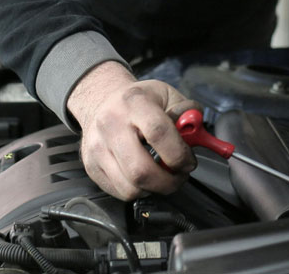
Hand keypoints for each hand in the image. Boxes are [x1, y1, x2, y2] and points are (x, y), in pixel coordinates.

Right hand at [67, 61, 199, 199]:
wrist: (103, 100)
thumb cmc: (139, 100)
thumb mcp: (167, 95)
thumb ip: (188, 114)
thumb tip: (197, 134)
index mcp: (133, 102)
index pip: (158, 133)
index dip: (179, 154)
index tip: (188, 161)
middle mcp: (111, 124)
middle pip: (141, 170)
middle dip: (168, 182)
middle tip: (179, 175)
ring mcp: (97, 147)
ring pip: (130, 188)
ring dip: (154, 189)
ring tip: (162, 175)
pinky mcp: (91, 166)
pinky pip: (120, 192)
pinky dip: (138, 190)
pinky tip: (144, 174)